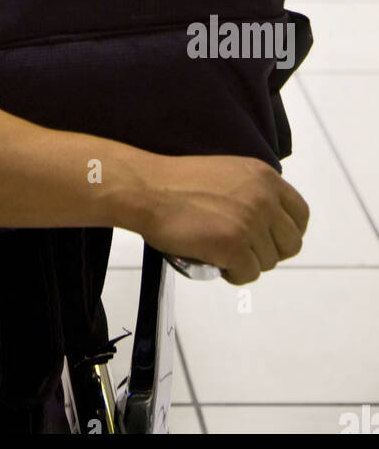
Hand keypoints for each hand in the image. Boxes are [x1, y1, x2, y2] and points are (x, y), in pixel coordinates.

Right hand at [140, 152, 308, 284]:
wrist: (148, 189)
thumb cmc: (177, 182)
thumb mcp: (228, 173)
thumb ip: (252, 191)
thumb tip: (268, 221)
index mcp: (264, 177)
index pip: (300, 214)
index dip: (288, 232)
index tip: (272, 239)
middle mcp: (264, 198)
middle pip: (290, 243)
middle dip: (270, 252)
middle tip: (245, 251)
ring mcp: (251, 223)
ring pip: (268, 262)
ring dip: (247, 263)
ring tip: (222, 253)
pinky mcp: (234, 247)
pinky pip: (248, 275)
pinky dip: (233, 275)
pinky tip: (217, 263)